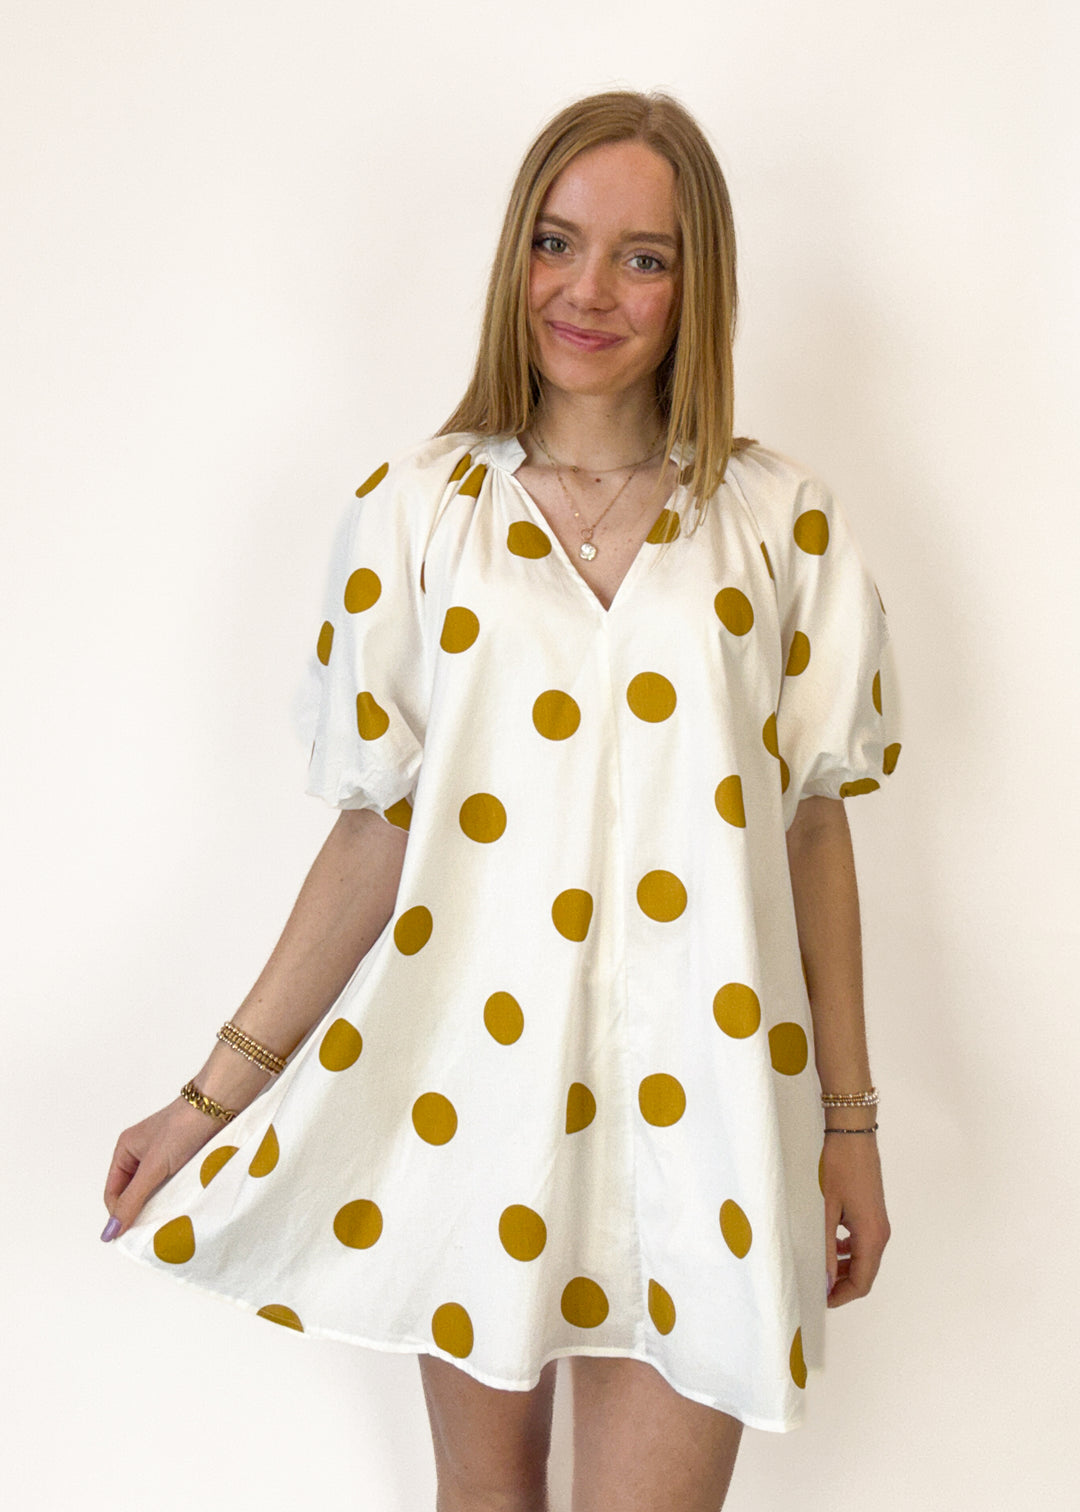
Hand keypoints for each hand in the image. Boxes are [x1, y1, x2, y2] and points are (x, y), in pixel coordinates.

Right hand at [102, 1098, 229, 1238]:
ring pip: (153, 1191)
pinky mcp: (182, 1160)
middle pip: (132, 1193)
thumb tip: (110, 1230)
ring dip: (159, 1204)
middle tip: (152, 1229)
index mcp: (125, 1150)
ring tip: (168, 1218)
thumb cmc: (183, 1128)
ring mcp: (162, 1157)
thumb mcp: (154, 1167)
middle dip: (140, 1210)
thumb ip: (133, 1199)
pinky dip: (173, 1196)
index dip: (119, 1214)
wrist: (218, 1107)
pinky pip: (171, 1185)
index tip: (131, 1235)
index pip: (113, 1192)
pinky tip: (181, 1205)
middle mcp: (141, 1153)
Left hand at [822, 1134, 890, 1306]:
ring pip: (863, 1259)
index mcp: (871, 1236)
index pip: (862, 1282)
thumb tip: (822, 1279)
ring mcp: (878, 1223)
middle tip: (813, 1285)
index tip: (818, 1299)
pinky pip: (862, 1242)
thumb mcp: (825, 1210)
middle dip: (840, 1285)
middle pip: (864, 1273)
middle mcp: (880, 1233)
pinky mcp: (871, 1212)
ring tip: (816, 1266)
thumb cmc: (837, 1167)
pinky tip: (827, 1244)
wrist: (852, 1134)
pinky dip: (846, 1251)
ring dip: (842, 1268)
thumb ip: (824, 1247)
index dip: (841, 1296)